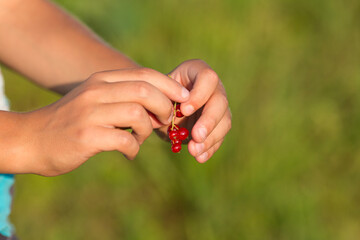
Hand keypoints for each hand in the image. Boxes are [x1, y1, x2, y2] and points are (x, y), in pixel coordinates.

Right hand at [19, 68, 188, 175]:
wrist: (33, 139)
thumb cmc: (72, 122)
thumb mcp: (95, 100)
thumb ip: (122, 97)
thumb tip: (160, 104)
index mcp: (101, 80)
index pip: (144, 74)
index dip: (169, 86)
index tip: (183, 100)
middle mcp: (96, 91)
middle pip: (145, 90)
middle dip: (164, 108)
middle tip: (164, 123)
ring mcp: (90, 113)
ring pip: (138, 113)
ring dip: (148, 130)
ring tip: (140, 139)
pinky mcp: (86, 136)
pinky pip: (125, 141)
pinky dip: (134, 150)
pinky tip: (129, 154)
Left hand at [158, 60, 231, 162]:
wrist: (159, 106)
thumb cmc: (156, 95)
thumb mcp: (156, 94)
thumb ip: (162, 101)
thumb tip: (169, 116)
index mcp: (197, 71)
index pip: (208, 78)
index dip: (200, 94)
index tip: (185, 110)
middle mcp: (213, 87)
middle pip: (220, 101)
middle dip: (209, 121)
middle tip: (196, 137)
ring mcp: (218, 106)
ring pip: (224, 121)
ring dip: (210, 138)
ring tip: (194, 151)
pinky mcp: (219, 125)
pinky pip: (219, 136)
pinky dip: (210, 148)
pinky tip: (200, 157)